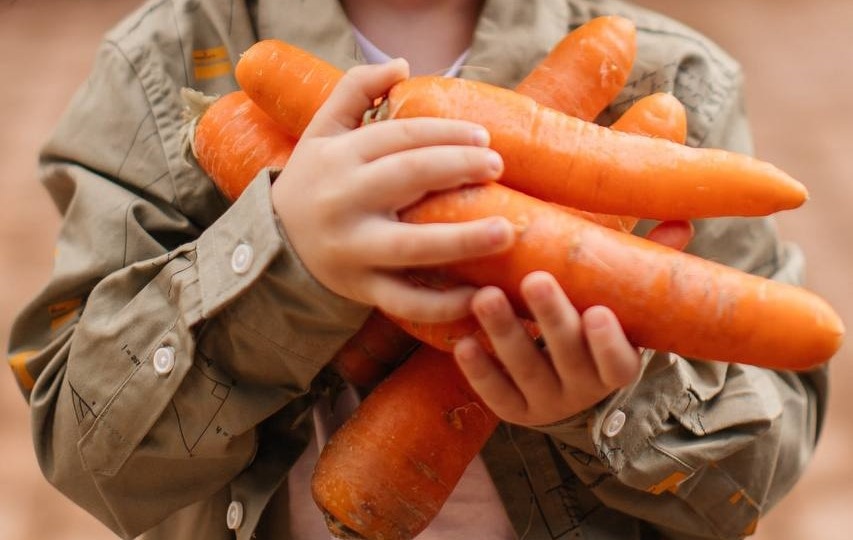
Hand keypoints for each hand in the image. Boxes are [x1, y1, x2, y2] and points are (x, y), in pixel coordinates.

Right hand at [272, 59, 514, 321]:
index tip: (483, 136)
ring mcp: (353, 250)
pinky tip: (479, 294)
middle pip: (409, 177)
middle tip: (497, 165)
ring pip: (412, 246)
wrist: (274, 242)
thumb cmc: (311, 181)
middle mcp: (344, 202)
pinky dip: (442, 304)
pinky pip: (405, 301)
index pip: (401, 136)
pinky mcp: (362, 289)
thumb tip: (401, 64)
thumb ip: (352, 89)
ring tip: (507, 231)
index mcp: (339, 158)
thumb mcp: (320, 131)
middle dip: (459, 166)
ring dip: (463, 239)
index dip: (446, 133)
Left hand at [454, 221, 693, 425]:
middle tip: (534, 279)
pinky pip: (495, 395)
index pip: (619, 363)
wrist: (558, 383)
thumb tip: (682, 222)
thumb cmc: (588, 325)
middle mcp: (583, 389)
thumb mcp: (617, 302)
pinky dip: (479, 370)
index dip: (609, 343)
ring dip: (506, 334)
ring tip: (484, 297)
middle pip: (568, 357)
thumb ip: (642, 266)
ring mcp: (546, 402)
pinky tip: (463, 343)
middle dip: (552, 318)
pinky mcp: (512, 410)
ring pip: (527, 372)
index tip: (598, 312)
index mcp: (615, 365)